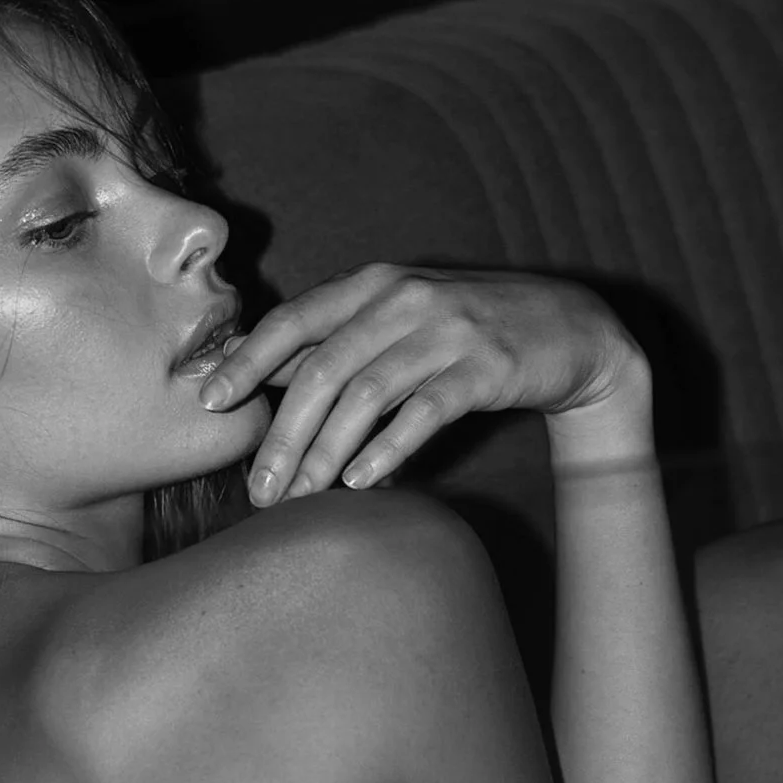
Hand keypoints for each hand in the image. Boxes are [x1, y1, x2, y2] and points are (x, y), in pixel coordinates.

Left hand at [199, 264, 647, 503]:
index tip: (210, 402)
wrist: (572, 330)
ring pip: (365, 395)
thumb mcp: (396, 322)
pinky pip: (424, 412)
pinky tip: (360, 482)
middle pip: (322, 370)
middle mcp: (404, 300)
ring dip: (326, 453)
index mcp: (373, 285)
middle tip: (258, 489)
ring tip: (301, 497)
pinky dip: (387, 449)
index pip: (293, 320)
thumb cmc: (466, 332)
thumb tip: (247, 367)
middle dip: (283, 434)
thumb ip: (330, 341)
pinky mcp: (486, 367)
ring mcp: (447, 331)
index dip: (246, 360)